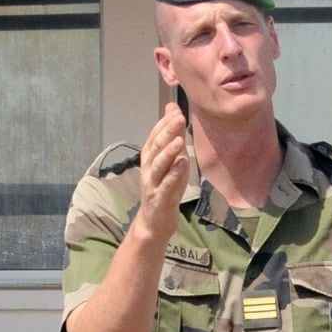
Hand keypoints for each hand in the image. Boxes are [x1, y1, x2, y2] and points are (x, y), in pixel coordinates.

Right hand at [136, 102, 188, 239]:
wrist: (155, 221)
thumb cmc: (164, 188)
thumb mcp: (170, 161)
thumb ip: (172, 137)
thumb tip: (174, 110)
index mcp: (150, 158)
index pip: (154, 137)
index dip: (163, 123)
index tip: (175, 109)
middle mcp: (149, 169)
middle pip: (156, 148)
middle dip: (166, 132)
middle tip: (178, 117)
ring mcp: (153, 184)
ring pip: (159, 166)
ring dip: (168, 152)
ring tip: (179, 140)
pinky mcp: (160, 199)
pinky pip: (166, 186)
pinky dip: (174, 174)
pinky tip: (183, 164)